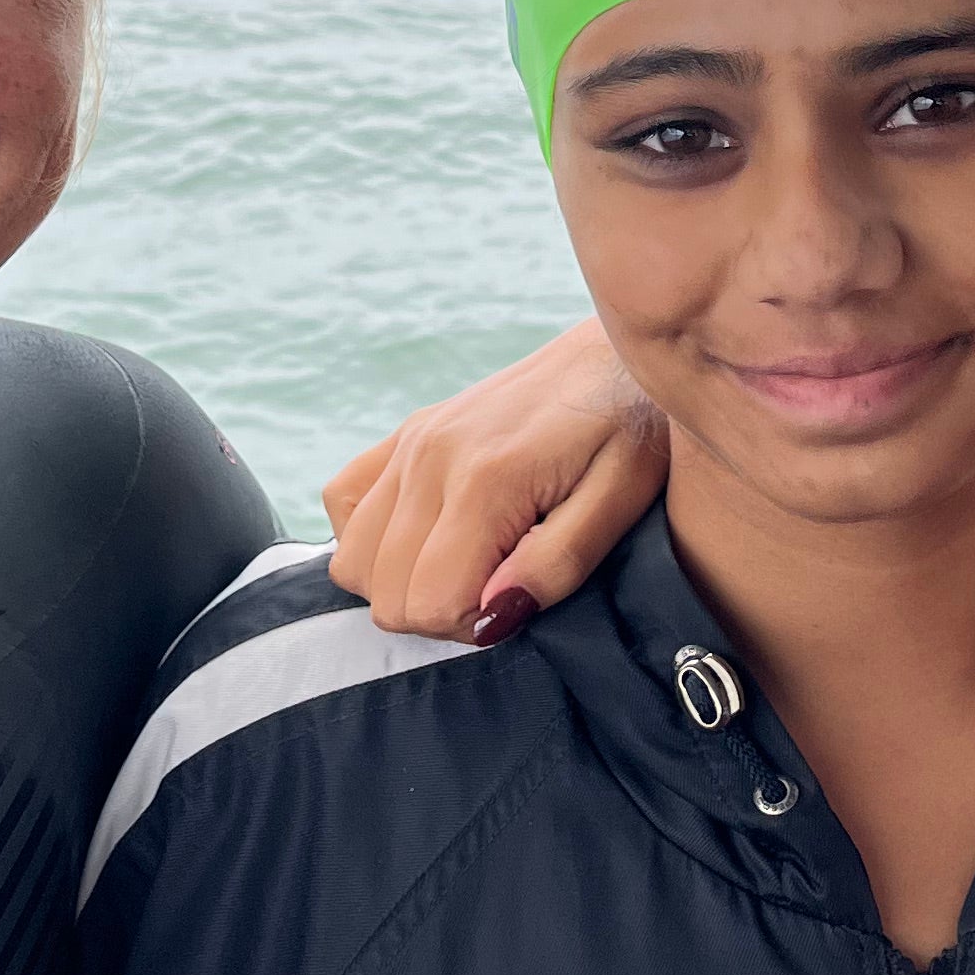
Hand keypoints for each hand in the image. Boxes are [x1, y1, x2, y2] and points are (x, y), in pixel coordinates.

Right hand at [327, 321, 669, 642]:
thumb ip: (558, 562)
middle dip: (442, 613)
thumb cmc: (632, 427)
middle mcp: (429, 456)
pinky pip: (342, 502)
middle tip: (501, 589)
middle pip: (386, 592)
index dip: (474, 625)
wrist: (617, 350)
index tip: (519, 602)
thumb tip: (490, 616)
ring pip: (352, 560)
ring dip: (404, 584)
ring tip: (468, 566)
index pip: (430, 601)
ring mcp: (410, 440)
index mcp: (486, 478)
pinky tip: (428, 538)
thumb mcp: (622, 499)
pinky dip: (372, 539)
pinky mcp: (404, 431)